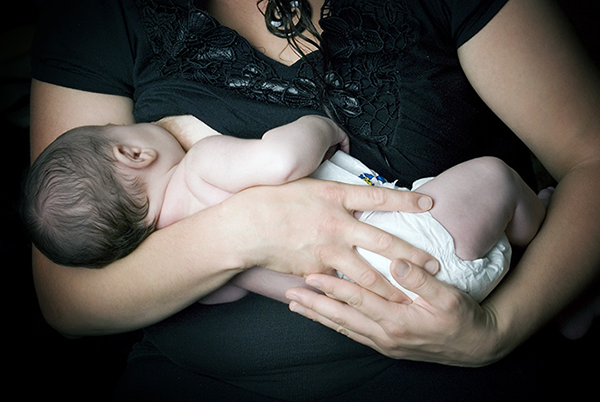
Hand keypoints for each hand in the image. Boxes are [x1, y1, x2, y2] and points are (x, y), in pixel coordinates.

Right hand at [221, 178, 437, 299]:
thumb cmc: (270, 199)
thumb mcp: (305, 183)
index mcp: (334, 196)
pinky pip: (339, 283)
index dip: (407, 201)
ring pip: (367, 274)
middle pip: (384, 242)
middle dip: (412, 256)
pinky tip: (368, 304)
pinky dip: (353, 293)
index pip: (379, 197)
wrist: (244, 226)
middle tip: (434, 265)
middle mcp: (336, 224)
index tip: (430, 204)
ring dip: (391, 287)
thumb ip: (332, 191)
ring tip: (409, 296)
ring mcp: (326, 250)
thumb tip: (353, 192)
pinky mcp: (314, 269)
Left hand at [286, 259, 502, 366]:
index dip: (333, 287)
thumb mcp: (449, 297)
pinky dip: (337, 325)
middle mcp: (387, 334)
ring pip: (345, 327)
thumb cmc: (463, 318)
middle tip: (290, 295)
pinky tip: (325, 319)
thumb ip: (422, 280)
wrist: (476, 346)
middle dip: (315, 306)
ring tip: (298, 307)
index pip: (358, 299)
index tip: (311, 276)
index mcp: (399, 319)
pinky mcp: (388, 345)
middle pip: (343, 317)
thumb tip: (397, 263)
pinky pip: (355, 334)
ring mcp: (385, 342)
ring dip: (320, 316)